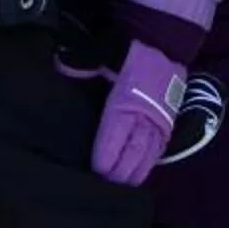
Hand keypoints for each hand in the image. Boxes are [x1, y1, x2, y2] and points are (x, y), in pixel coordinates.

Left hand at [91, 42, 189, 185]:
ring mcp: (160, 120)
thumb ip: (80, 66)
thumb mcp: (101, 55)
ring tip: (123, 185)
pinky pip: (160, 148)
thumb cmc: (128, 51)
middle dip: (120, 171)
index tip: (97, 168)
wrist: (163, 42)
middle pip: (133, 151)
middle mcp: (145, 114)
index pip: (115, 134)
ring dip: (136, 172)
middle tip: (106, 184)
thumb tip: (60, 67)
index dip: (107, 154)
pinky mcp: (169, 121)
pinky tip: (140, 173)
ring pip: (148, 154)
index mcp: (125, 99)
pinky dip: (150, 163)